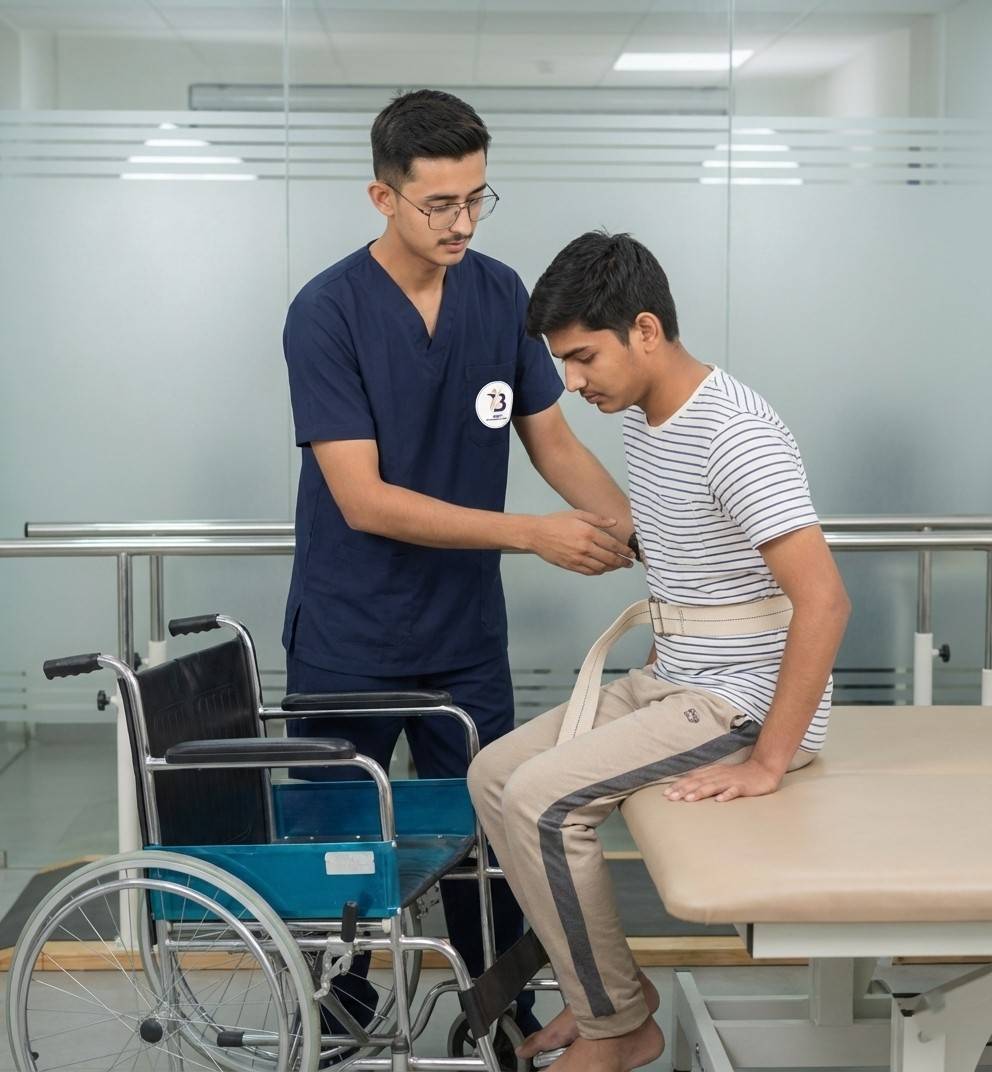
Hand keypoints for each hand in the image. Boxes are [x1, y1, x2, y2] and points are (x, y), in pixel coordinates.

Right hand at [529, 511, 634, 575]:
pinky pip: (589, 572)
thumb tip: (614, 523)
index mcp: (588, 533)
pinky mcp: (571, 566)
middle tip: (629, 563)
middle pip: (610, 558)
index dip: (625, 551)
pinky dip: (599, 572)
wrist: (537, 534)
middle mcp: (585, 547)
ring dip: (612, 568)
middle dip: (623, 562)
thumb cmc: (556, 522)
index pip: (613, 545)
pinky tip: (603, 569)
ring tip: (618, 566)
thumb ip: (598, 519)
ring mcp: (578, 558)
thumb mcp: (578, 514)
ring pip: (601, 567)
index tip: (631, 553)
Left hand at [663, 758, 782, 802]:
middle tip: (670, 798)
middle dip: (683, 790)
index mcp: (712, 772)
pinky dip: (726, 795)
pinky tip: (719, 800)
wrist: (763, 770)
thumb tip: (686, 788)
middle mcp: (719, 775)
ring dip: (700, 792)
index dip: (679, 785)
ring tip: (688, 799)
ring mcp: (731, 780)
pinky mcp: (743, 786)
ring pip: (713, 786)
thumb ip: (705, 780)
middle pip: (699, 782)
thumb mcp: (719, 776)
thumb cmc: (739, 776)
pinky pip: (734, 791)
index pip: (692, 778)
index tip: (665, 794)